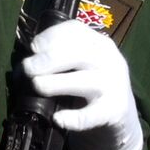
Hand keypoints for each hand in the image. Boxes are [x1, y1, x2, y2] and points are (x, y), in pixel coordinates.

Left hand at [21, 19, 143, 149]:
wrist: (122, 113)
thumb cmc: (94, 82)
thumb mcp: (86, 61)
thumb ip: (65, 54)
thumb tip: (30, 57)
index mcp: (100, 44)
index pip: (76, 31)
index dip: (51, 37)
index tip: (33, 47)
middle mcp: (109, 60)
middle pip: (78, 53)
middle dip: (48, 59)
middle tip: (28, 68)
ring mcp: (113, 85)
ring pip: (83, 81)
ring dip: (55, 83)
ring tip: (38, 86)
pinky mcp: (113, 111)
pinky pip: (90, 115)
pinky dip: (72, 118)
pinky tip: (58, 118)